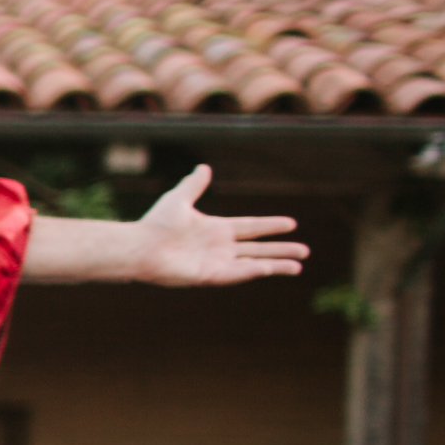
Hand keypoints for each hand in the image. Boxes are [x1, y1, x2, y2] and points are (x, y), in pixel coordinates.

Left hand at [127, 167, 303, 285]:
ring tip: (298, 267)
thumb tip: (203, 168)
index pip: (251, 227)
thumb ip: (194, 185)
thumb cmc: (155, 225)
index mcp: (216, 229)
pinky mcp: (208, 276)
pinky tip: (269, 268)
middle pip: (258, 248)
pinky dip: (252, 271)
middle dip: (281, 250)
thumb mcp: (179, 200)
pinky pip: (236, 274)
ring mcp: (215, 263)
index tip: (292, 224)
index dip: (271, 225)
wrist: (139, 246)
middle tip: (305, 251)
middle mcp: (219, 247)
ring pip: (253, 264)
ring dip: (275, 265)